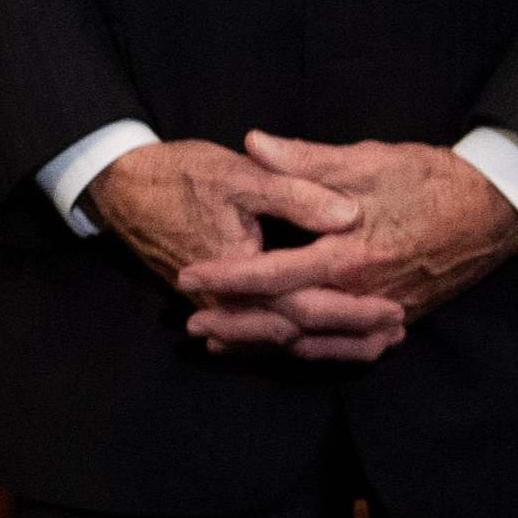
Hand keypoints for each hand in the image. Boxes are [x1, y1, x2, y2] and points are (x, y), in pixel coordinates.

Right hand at [83, 137, 384, 364]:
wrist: (120, 186)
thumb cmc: (179, 175)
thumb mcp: (238, 175)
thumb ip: (295, 193)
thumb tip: (348, 214)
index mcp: (239, 272)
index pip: (305, 306)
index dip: (353, 311)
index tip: (395, 308)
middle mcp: (228, 301)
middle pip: (296, 331)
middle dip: (348, 335)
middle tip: (397, 331)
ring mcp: (217, 305)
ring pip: (278, 338)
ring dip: (326, 342)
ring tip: (373, 342)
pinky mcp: (214, 301)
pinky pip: (259, 331)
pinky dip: (294, 337)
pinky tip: (317, 337)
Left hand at [169, 132, 517, 359]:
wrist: (496, 207)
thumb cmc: (429, 178)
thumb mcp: (366, 160)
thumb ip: (305, 159)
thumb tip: (251, 144)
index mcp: (353, 254)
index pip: (277, 274)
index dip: (230, 277)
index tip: (189, 276)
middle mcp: (367, 292)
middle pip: (292, 319)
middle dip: (239, 323)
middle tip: (192, 324)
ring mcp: (388, 309)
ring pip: (320, 341)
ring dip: (269, 343)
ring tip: (223, 342)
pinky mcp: (403, 315)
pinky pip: (351, 345)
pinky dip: (316, 351)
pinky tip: (287, 348)